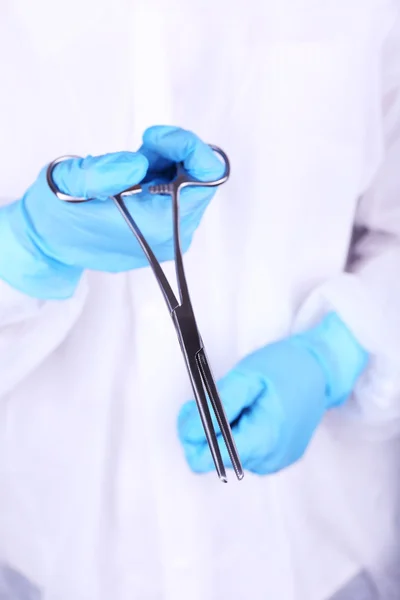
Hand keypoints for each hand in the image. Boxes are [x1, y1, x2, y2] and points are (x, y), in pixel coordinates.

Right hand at [0, 126, 223, 298]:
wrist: (50, 244)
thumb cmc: (56, 218)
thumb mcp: (66, 184)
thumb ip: (100, 173)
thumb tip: (136, 164)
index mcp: (154, 227)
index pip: (203, 181)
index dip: (189, 148)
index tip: (158, 137)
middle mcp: (170, 235)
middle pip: (201, 179)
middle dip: (174, 154)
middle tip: (143, 146)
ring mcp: (170, 234)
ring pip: (191, 183)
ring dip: (166, 163)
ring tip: (130, 165)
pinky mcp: (165, 229)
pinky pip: (179, 192)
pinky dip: (162, 173)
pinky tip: (135, 176)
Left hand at [178, 313, 367, 474]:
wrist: (322, 368)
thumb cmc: (286, 367)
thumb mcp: (247, 377)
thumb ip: (217, 406)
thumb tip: (190, 432)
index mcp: (262, 441)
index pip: (206, 459)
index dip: (193, 433)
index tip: (194, 406)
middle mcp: (268, 460)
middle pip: (214, 457)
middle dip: (206, 427)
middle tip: (213, 396)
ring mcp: (275, 462)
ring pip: (227, 453)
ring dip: (223, 428)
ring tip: (239, 400)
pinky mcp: (277, 457)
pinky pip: (244, 450)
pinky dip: (238, 431)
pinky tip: (250, 410)